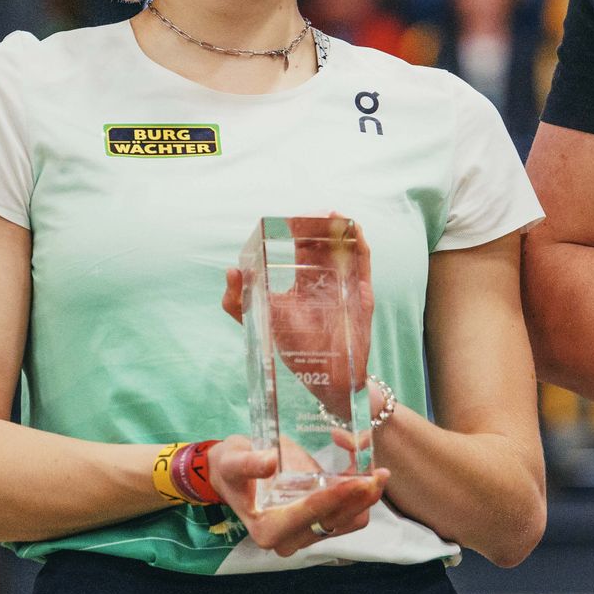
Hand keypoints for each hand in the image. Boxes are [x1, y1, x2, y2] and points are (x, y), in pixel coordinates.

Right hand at [208, 433, 389, 556]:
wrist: (235, 472)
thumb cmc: (232, 466)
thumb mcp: (233, 460)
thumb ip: (249, 463)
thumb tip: (269, 462)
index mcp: (268, 529)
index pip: (311, 514)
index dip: (336, 497)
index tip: (360, 480)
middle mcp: (289, 539)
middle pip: (336, 522)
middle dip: (359, 498)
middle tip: (380, 472)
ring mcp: (306, 535)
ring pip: (349, 523)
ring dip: (365, 499)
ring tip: (377, 472)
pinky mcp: (318, 525)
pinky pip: (349, 516)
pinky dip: (359, 498)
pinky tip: (364, 473)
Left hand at [223, 214, 374, 417]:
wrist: (328, 380)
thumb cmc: (297, 352)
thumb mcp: (263, 323)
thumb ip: (239, 303)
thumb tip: (230, 270)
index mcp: (304, 282)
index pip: (302, 246)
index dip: (297, 229)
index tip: (288, 218)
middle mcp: (327, 278)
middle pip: (326, 241)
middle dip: (318, 223)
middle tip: (311, 213)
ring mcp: (346, 283)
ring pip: (346, 247)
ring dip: (341, 228)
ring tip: (332, 214)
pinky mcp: (362, 293)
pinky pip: (363, 264)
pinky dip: (360, 245)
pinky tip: (354, 231)